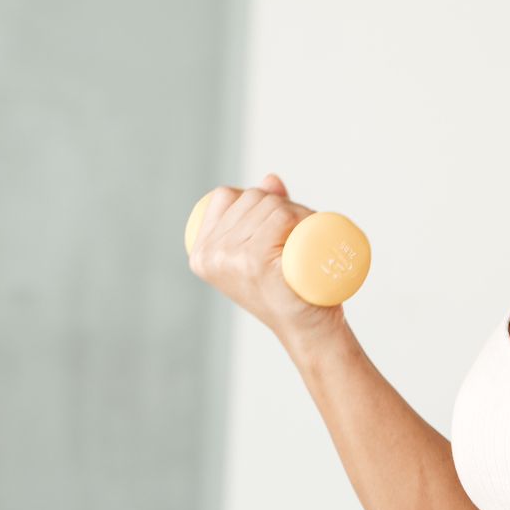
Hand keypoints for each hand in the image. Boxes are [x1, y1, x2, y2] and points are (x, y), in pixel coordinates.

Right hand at [186, 172, 346, 345]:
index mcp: (201, 252)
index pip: (226, 196)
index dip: (256, 198)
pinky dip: (301, 217)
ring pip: (272, 205)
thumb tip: (270, 179)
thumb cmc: (287, 291)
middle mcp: (210, 254)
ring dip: (300, 212)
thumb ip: (261, 214)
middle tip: (303, 233)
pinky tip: (307, 232)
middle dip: (284, 205)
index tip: (278, 222)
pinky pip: (281, 217)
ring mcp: (231, 258)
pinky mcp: (255, 262)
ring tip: (308, 239)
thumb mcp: (263, 251)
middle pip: (253, 198)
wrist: (307, 330)